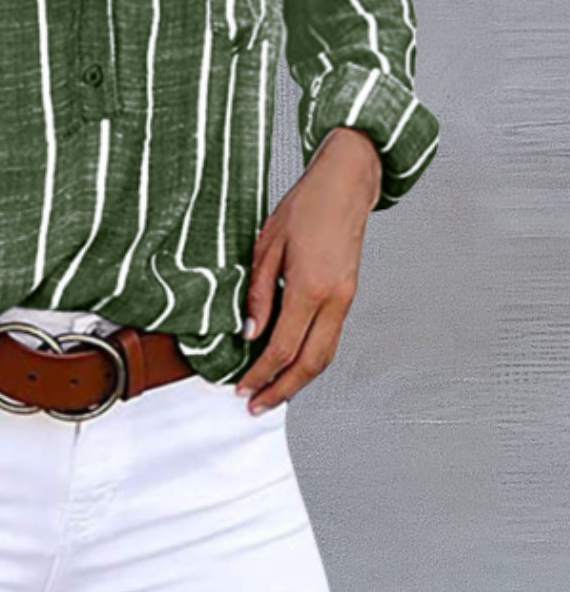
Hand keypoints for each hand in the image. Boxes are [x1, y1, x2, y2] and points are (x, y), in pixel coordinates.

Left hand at [235, 127, 380, 414]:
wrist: (344, 186)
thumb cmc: (304, 206)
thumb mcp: (267, 245)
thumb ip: (258, 293)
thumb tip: (249, 333)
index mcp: (309, 287)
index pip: (282, 347)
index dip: (261, 374)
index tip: (242, 388)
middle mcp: (334, 300)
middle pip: (309, 364)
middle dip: (281, 390)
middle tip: (256, 405)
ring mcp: (346, 299)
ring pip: (324, 356)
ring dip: (299, 380)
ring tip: (272, 392)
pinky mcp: (349, 295)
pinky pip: (331, 338)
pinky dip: (311, 358)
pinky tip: (292, 362)